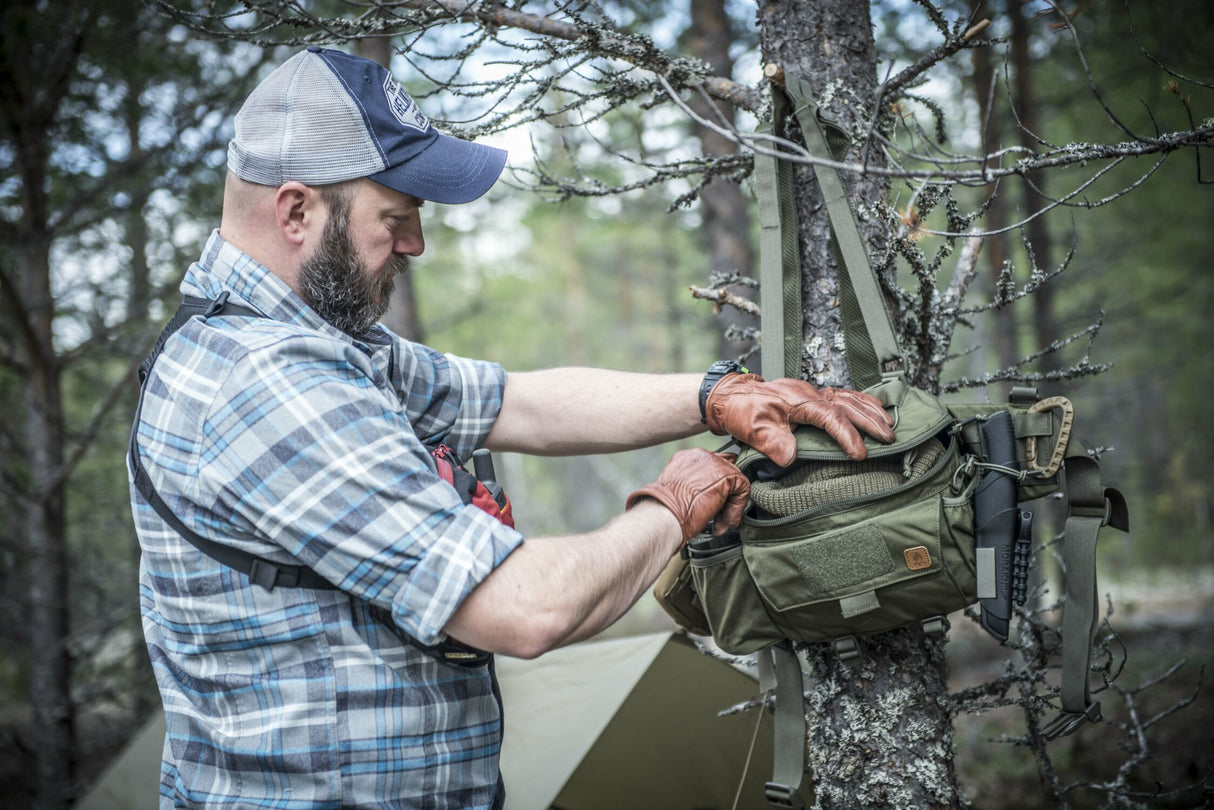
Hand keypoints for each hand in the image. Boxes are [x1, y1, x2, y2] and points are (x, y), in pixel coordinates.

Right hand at [626, 449, 749, 542]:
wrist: (665, 514)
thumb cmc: (666, 511)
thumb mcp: (679, 494)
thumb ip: (695, 489)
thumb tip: (710, 502)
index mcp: (687, 458)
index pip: (711, 466)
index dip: (716, 487)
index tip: (710, 507)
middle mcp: (701, 455)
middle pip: (727, 469)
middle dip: (726, 494)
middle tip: (718, 516)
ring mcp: (715, 462)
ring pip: (735, 481)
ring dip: (730, 504)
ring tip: (720, 522)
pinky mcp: (727, 474)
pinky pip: (743, 489)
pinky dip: (736, 508)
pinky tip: (724, 520)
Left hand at [705, 374, 894, 464]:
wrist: (729, 395)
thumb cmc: (742, 410)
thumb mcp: (753, 428)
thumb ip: (772, 442)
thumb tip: (790, 457)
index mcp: (799, 400)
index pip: (831, 417)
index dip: (848, 435)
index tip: (860, 454)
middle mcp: (810, 393)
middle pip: (848, 404)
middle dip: (871, 421)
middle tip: (890, 438)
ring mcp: (812, 392)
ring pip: (850, 397)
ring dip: (871, 410)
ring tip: (890, 424)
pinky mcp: (811, 395)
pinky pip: (843, 395)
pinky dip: (861, 401)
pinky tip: (872, 408)